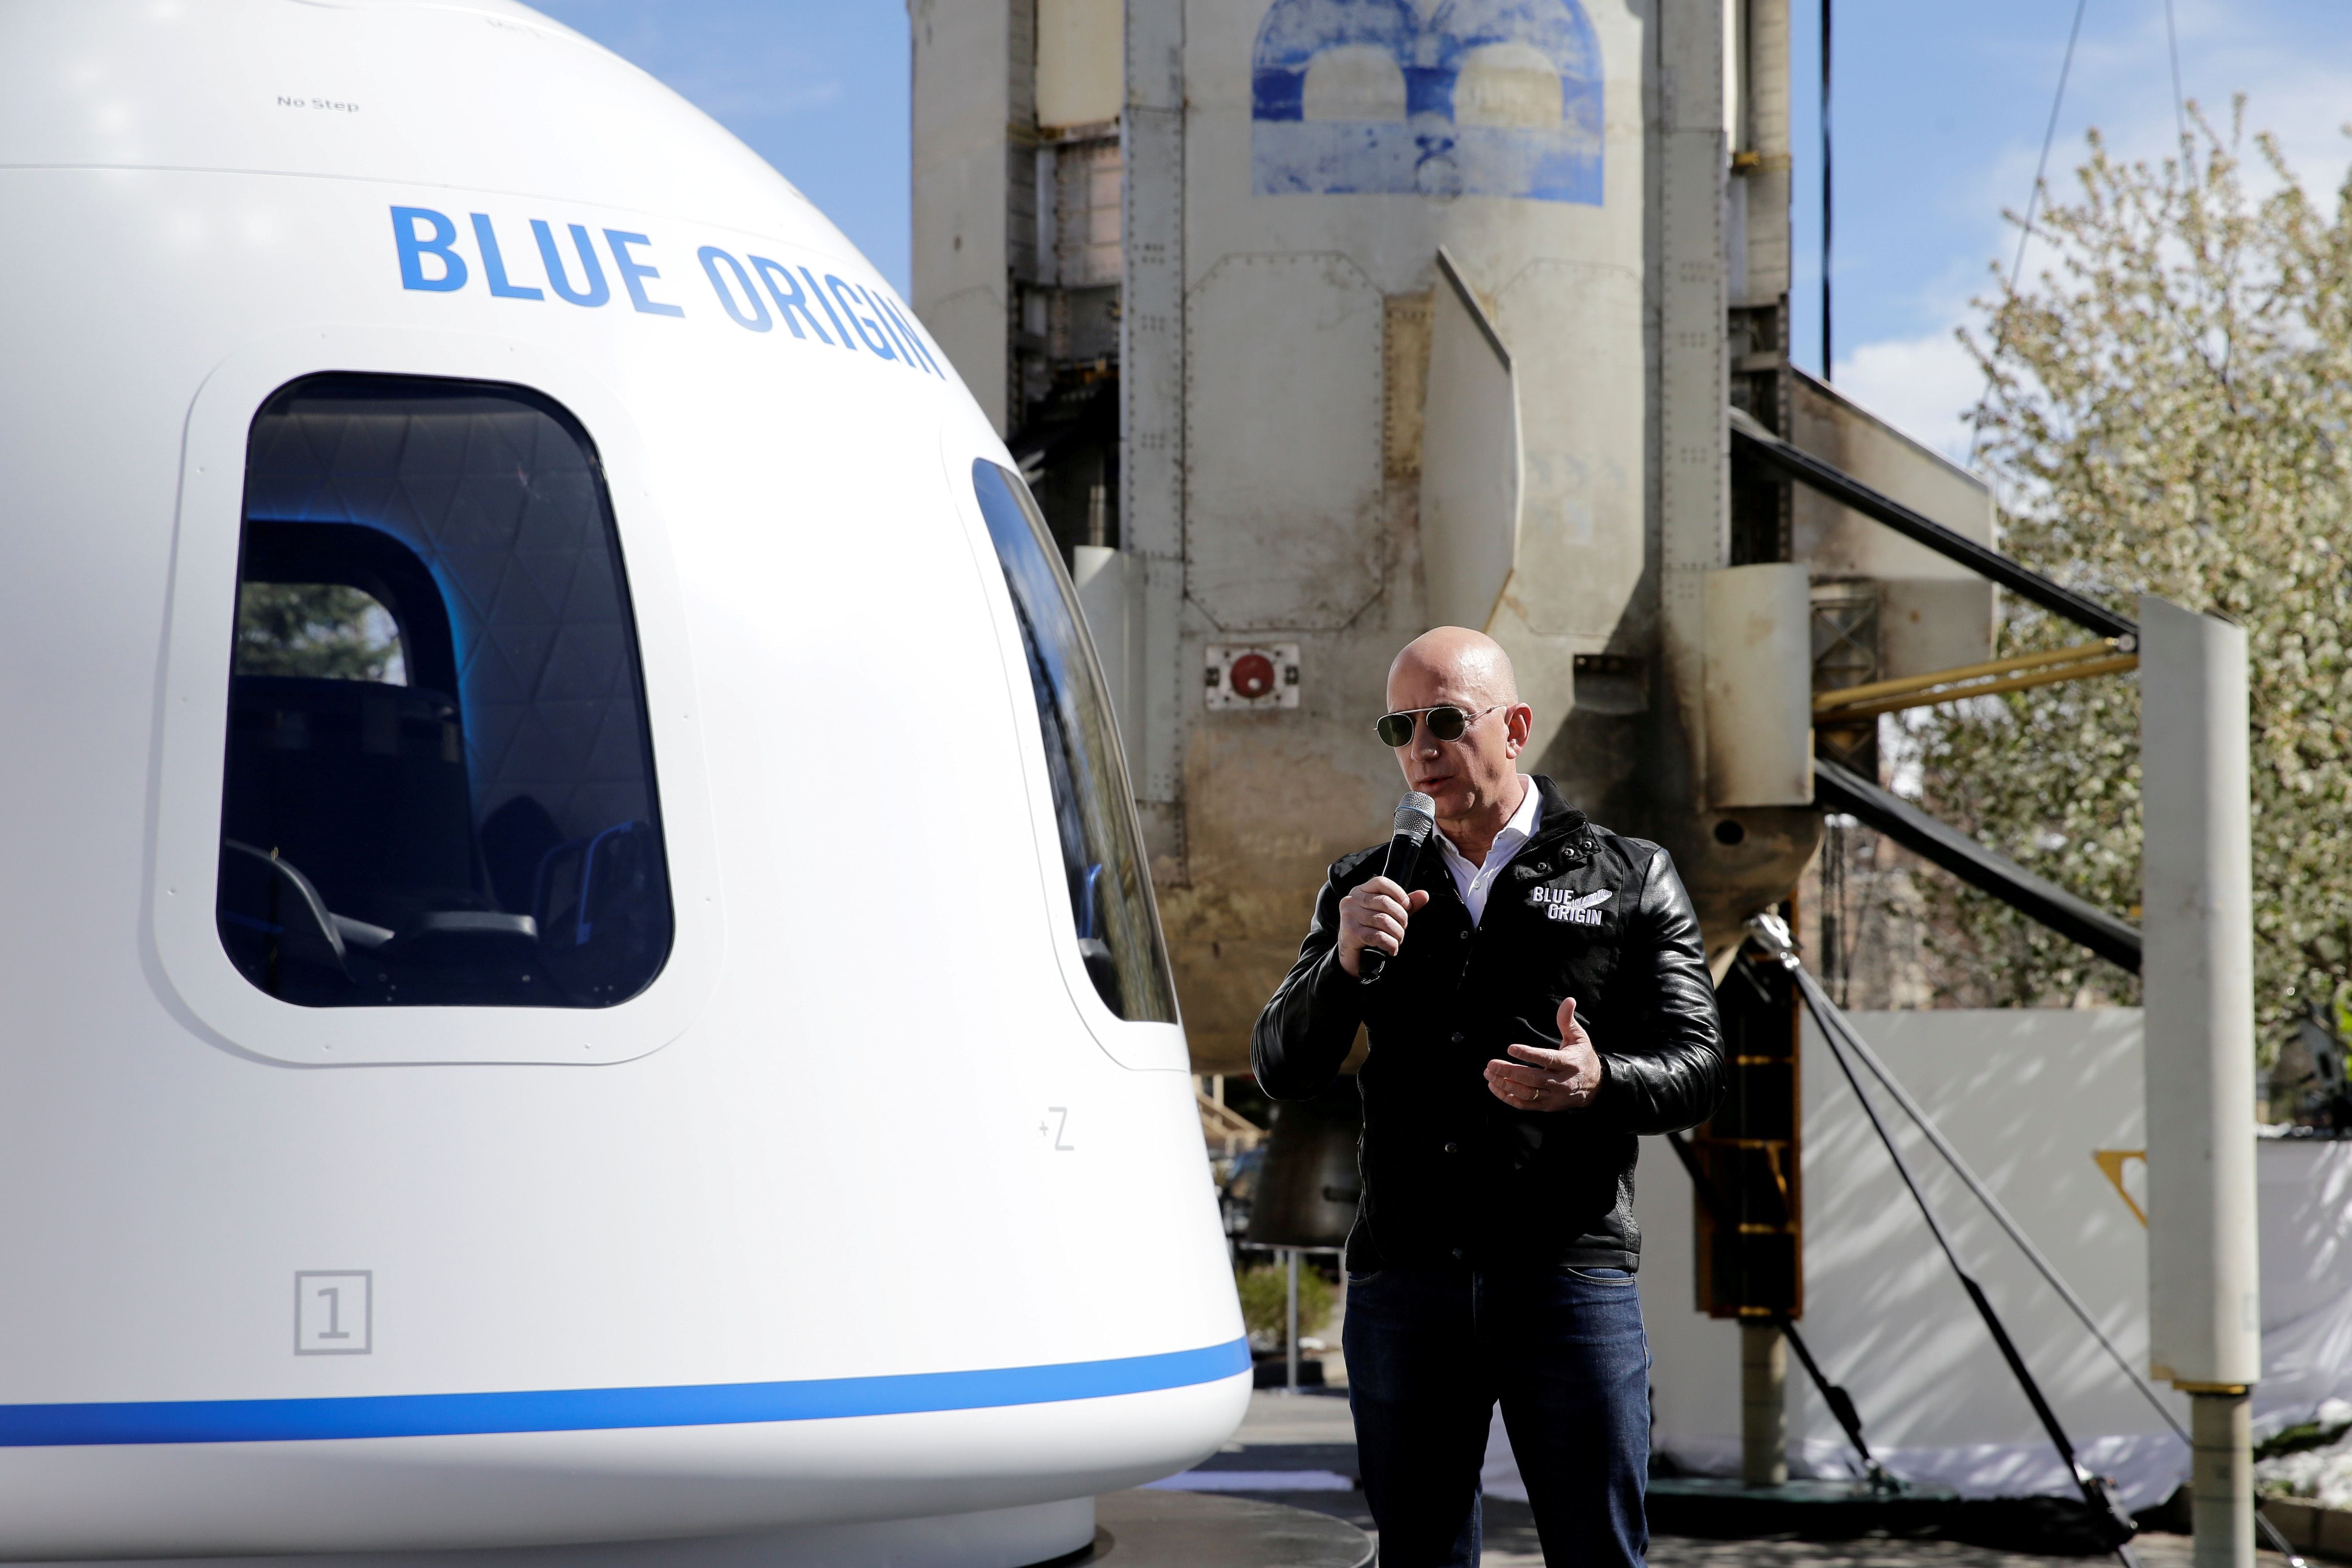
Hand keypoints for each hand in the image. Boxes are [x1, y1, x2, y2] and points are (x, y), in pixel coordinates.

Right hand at [1337, 875, 1430, 976]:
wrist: (1352, 957)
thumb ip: (1405, 905)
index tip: (1407, 906)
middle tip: (1402, 928)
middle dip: (1400, 918)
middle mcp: (1352, 901)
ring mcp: (1349, 916)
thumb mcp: (1389, 915)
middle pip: (1384, 902)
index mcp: (1361, 892)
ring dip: (1397, 934)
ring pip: (1383, 920)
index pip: (1381, 882)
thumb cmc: (1370, 932)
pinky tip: (1391, 948)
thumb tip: (1423, 895)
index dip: (1399, 893)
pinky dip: (1390, 944)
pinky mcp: (1350, 933)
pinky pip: (1378, 936)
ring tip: (1397, 940)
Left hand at [1484, 997, 1603, 1111]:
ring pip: (1526, 1093)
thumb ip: (1567, 1020)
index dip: (1528, 1055)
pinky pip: (1524, 1104)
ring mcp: (1553, 1097)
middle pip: (1532, 1079)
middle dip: (1509, 1072)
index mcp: (1569, 1063)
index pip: (1547, 1059)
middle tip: (1491, 1064)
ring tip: (1489, 1073)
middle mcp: (1561, 1082)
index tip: (1510, 1048)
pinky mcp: (1547, 1106)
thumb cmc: (1581, 1057)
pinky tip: (1494, 1086)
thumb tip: (1568, 1000)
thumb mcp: (1579, 1038)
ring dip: (1505, 1084)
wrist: (1595, 1087)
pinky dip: (1508, 1097)